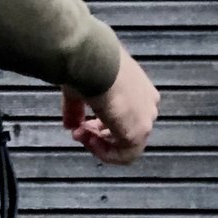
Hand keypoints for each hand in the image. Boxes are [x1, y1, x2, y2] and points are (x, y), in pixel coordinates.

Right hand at [62, 45, 159, 165]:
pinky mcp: (138, 132)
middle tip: (79, 131)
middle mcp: (148, 103)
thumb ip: (76, 111)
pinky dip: (105, 153)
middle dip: (98, 134)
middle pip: (125, 130)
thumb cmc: (89, 66)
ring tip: (81, 135)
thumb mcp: (80, 90)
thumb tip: (69, 125)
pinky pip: (125, 155)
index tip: (82, 123)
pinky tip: (88, 141)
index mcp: (140, 88)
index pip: (124, 114)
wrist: (94, 61)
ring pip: (126, 145)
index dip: (100, 123)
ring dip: (100, 144)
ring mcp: (146, 118)